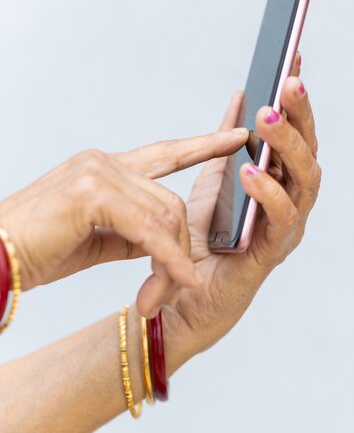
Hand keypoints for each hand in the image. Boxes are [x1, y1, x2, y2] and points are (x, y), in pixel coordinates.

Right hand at [0, 129, 247, 313]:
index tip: (236, 137)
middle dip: (181, 247)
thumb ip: (134, 232)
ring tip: (164, 295)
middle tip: (180, 285)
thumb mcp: (98, 239)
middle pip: (170, 202)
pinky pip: (148, 230)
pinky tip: (177, 281)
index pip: (166, 153)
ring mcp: (98, 172)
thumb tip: (166, 242)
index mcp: (106, 168)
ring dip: (172, 262)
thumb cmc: (39, 249)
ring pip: (164, 216)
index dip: (203, 145)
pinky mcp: (92, 192)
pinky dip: (166, 259)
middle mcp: (104, 162)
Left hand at [162, 54, 320, 365]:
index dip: (297, 98)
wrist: (184, 291)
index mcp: (279, 182)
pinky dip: (268, 193)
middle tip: (288, 81)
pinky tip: (250, 170)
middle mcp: (290, 202)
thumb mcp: (215, 177)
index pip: (296, 133)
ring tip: (267, 118)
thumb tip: (241, 94)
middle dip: (300, 114)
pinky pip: (279, 221)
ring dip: (288, 147)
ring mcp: (285, 228)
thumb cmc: (204, 237)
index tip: (294, 58)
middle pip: (308, 151)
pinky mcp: (270, 253)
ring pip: (303, 181)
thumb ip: (228, 140)